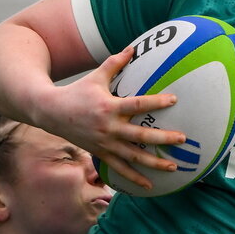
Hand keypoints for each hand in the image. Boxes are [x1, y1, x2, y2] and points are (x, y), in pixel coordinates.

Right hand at [43, 48, 187, 189]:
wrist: (51, 112)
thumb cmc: (77, 92)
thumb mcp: (95, 76)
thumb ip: (116, 63)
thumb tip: (133, 47)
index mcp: (109, 107)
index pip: (137, 105)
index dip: (156, 102)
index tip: (174, 100)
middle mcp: (109, 128)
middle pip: (140, 136)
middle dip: (163, 139)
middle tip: (183, 139)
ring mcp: (105, 144)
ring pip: (134, 157)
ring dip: (154, 163)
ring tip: (174, 166)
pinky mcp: (101, 154)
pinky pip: (120, 169)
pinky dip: (134, 179)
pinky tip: (150, 186)